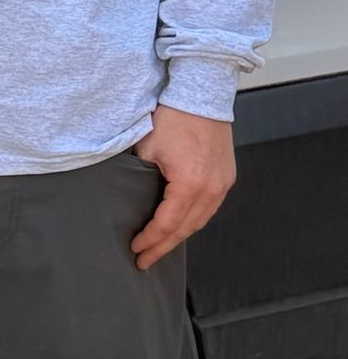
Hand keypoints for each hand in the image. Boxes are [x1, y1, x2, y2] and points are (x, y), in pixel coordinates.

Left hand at [129, 107, 236, 270]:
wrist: (201, 97)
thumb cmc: (171, 119)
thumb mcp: (146, 150)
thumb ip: (140, 179)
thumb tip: (132, 200)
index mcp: (190, 185)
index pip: (167, 224)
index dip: (150, 240)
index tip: (135, 250)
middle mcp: (211, 190)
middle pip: (185, 230)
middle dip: (163, 247)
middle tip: (144, 261)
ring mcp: (222, 185)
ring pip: (199, 222)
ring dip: (179, 236)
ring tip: (160, 248)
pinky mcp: (226, 178)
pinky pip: (209, 208)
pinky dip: (192, 221)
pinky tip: (179, 226)